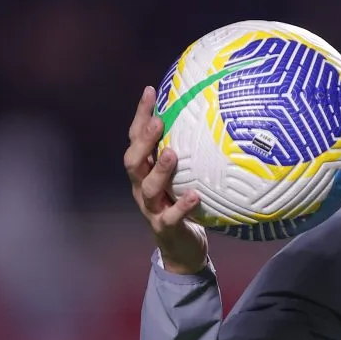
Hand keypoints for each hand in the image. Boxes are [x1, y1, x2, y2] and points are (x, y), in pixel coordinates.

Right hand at [123, 86, 208, 273]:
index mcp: (144, 172)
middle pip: (133, 161)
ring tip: (172, 154)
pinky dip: (182, 206)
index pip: (136, 139)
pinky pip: (170, 217)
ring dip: (160, 170)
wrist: (182, 249)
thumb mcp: (182, 177)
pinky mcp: (164, 228)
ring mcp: (151, 209)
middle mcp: (142, 188)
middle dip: (143, 140)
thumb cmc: (183, 205)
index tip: (150, 90)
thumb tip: (207, 118)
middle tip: (157, 122)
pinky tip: (194, 195)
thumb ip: (187, 154)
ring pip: (149, 188)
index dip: (140, 115)